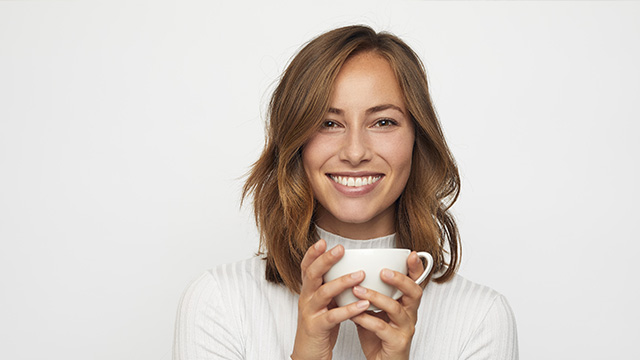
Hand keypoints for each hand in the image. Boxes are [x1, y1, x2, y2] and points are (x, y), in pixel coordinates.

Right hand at [291, 239, 369, 359]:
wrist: (308, 354)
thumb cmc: (320, 327)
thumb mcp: (324, 303)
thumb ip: (331, 287)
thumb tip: (350, 268)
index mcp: (308, 291)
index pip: (306, 267)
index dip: (312, 253)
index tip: (323, 241)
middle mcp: (306, 299)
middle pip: (312, 274)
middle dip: (326, 260)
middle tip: (340, 248)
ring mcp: (310, 313)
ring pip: (323, 293)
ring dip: (342, 282)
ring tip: (360, 275)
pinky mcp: (317, 328)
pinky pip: (333, 317)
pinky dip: (349, 309)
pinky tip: (363, 304)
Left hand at [350, 251, 425, 359]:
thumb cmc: (378, 336)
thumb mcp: (375, 310)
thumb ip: (369, 293)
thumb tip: (352, 272)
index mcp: (406, 304)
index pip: (415, 282)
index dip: (415, 268)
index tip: (410, 254)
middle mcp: (410, 314)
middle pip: (414, 292)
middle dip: (400, 279)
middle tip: (383, 271)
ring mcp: (405, 329)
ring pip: (396, 309)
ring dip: (376, 297)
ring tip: (358, 289)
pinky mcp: (397, 342)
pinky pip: (382, 328)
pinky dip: (366, 319)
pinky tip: (354, 315)